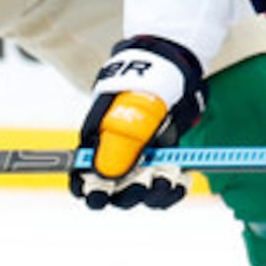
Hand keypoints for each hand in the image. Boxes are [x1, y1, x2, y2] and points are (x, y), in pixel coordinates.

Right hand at [71, 35, 206, 209]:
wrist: (170, 66)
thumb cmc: (141, 87)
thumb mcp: (128, 115)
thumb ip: (117, 145)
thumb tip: (104, 176)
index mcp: (97, 144)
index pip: (83, 179)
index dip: (88, 192)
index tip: (99, 199)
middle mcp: (117, 156)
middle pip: (116, 191)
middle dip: (128, 194)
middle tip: (143, 187)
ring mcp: (140, 158)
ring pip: (142, 190)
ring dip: (154, 194)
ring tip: (169, 184)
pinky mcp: (162, 158)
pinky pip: (163, 183)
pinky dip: (173, 186)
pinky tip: (182, 181)